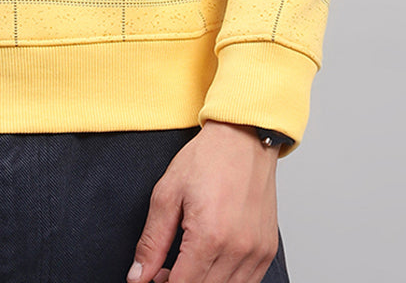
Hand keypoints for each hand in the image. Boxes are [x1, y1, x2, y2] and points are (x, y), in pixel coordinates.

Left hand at [127, 121, 279, 282]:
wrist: (243, 138)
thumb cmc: (207, 159)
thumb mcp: (167, 194)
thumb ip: (152, 242)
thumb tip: (138, 277)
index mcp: (209, 236)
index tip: (153, 277)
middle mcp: (237, 249)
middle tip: (165, 269)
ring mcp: (257, 252)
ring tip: (188, 262)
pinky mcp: (267, 250)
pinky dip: (225, 279)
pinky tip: (211, 261)